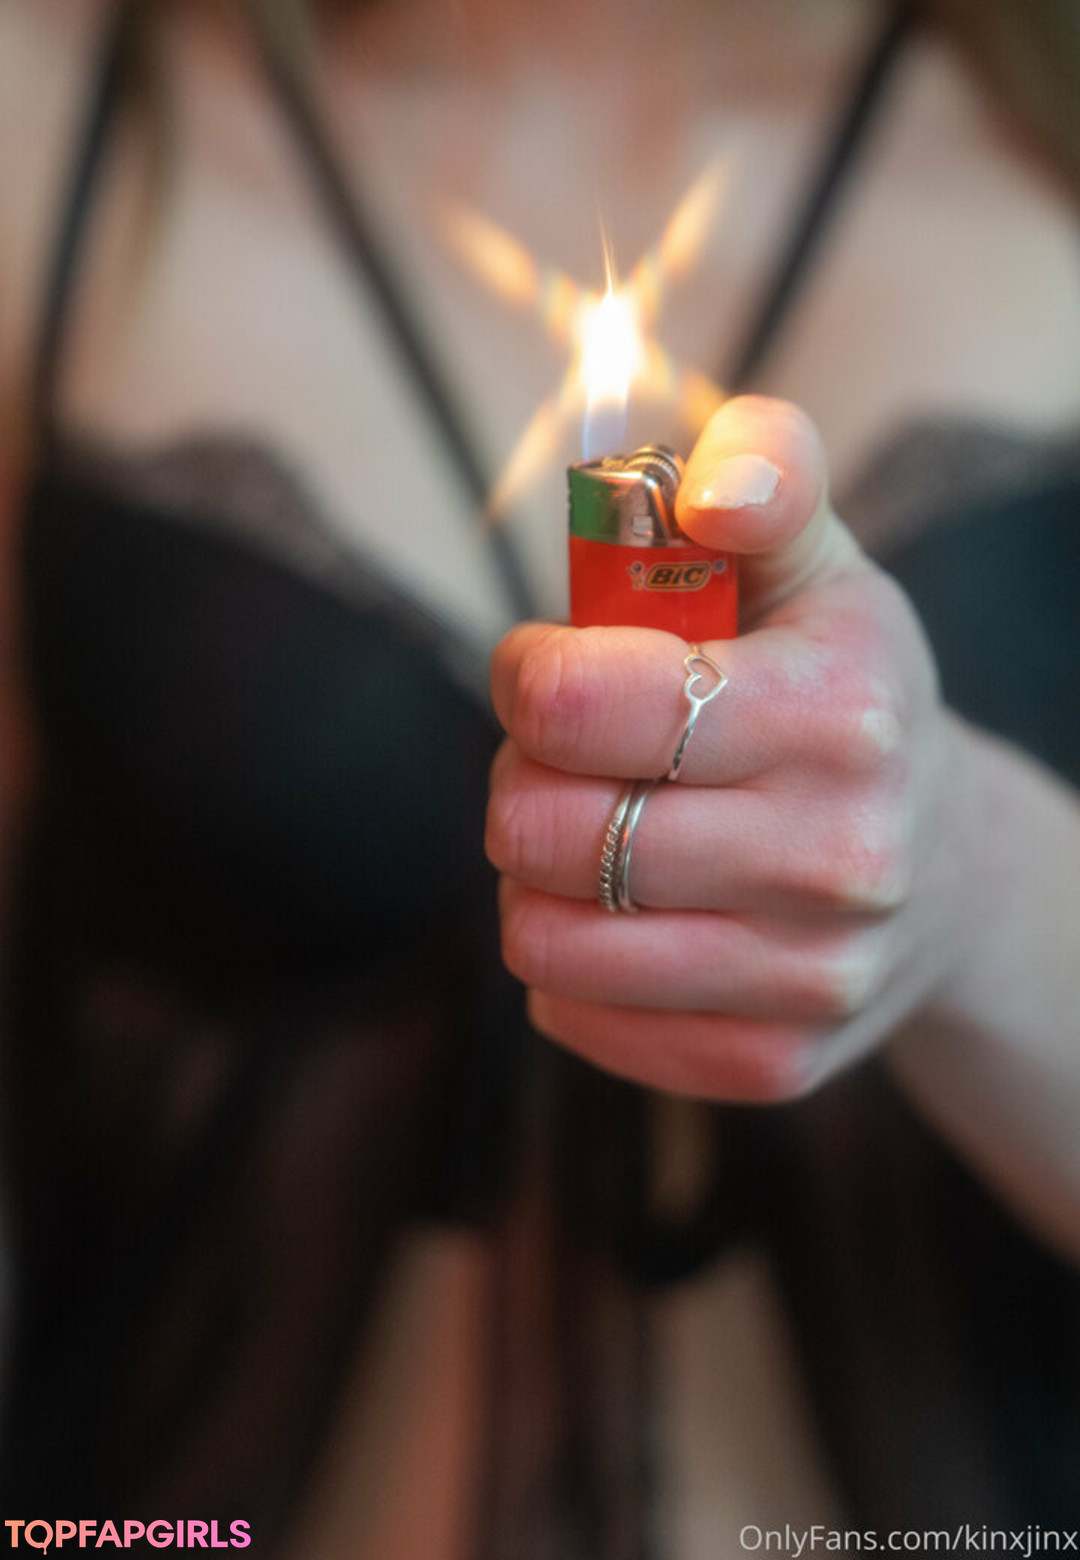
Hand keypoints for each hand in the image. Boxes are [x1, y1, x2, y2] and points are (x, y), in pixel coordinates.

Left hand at [487, 395, 983, 1102]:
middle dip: (521, 781)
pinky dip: (567, 966)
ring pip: (545, 939)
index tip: (543, 670)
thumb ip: (765, 476)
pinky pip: (574, 1020)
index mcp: (837, 711)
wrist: (946, 875)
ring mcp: (810, 976)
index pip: (578, 705)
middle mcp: (838, 857)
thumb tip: (706, 488)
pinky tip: (623, 919)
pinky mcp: (773, 1062)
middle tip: (565, 765)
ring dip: (533, 880)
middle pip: (547, 831)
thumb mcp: (819, 570)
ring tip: (589, 841)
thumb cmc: (841, 698)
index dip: (525, 677)